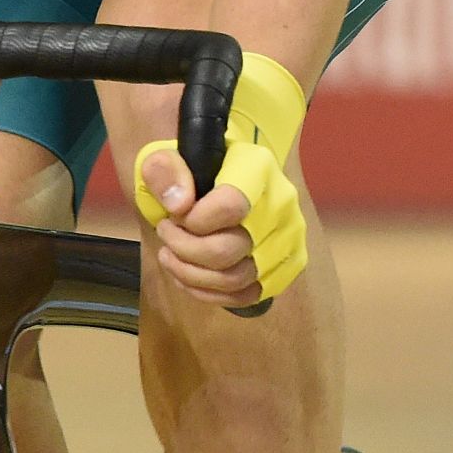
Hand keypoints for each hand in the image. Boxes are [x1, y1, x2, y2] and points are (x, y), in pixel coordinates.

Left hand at [135, 143, 304, 308]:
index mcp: (257, 168)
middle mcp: (281, 204)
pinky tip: (189, 276)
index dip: (193, 221)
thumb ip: (165, 169)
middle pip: (228, 250)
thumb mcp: (166, 157)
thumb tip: (179, 205)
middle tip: (166, 235)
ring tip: (171, 256)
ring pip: (235, 279)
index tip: (173, 216)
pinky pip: (246, 295)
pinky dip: (210, 293)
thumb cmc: (190, 168)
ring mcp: (287, 238)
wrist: (215, 179)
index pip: (230, 206)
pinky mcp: (284, 267)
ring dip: (192, 275)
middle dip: (184, 249)